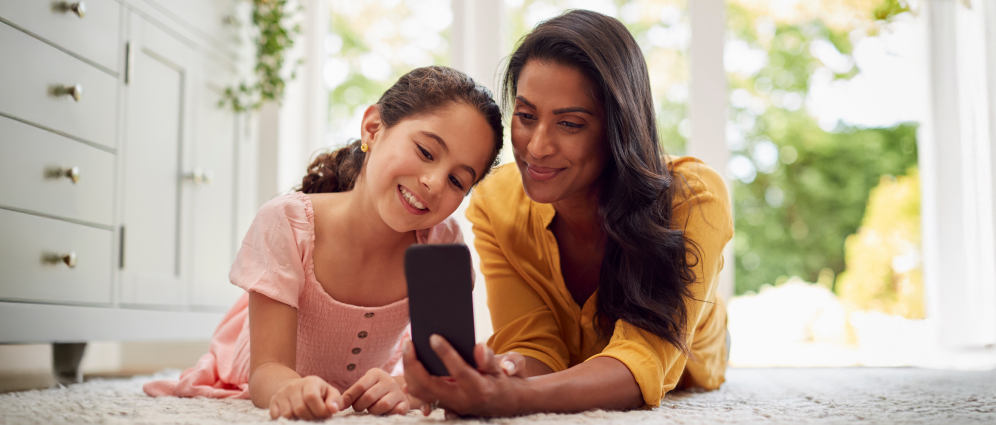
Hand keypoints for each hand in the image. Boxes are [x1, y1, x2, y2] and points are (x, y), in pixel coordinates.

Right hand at [268, 376, 342, 419]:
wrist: (296, 388)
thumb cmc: (318, 392)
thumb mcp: (329, 393)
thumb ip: (335, 400)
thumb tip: (333, 409)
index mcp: (310, 381)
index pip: (311, 397)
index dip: (319, 410)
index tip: (325, 414)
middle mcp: (293, 386)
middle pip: (300, 408)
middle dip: (310, 417)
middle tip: (315, 417)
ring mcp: (281, 394)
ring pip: (288, 414)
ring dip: (298, 420)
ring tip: (305, 417)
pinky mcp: (273, 402)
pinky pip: (277, 416)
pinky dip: (287, 420)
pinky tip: (295, 417)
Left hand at [341, 368, 412, 414]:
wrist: (397, 389)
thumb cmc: (375, 388)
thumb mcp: (364, 385)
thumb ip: (351, 393)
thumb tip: (338, 404)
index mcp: (376, 373)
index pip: (360, 386)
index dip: (350, 398)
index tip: (343, 405)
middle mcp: (389, 380)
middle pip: (369, 396)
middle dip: (360, 406)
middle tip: (359, 407)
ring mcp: (398, 392)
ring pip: (382, 405)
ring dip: (373, 411)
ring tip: (372, 408)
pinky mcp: (405, 402)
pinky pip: (396, 411)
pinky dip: (389, 413)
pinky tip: (384, 412)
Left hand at [402, 335, 527, 416]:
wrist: (503, 403)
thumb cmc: (502, 381)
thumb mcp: (502, 369)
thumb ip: (489, 359)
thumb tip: (479, 347)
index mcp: (478, 389)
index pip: (459, 371)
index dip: (445, 354)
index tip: (433, 337)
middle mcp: (461, 400)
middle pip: (428, 384)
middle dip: (413, 363)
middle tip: (408, 341)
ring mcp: (450, 405)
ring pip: (420, 391)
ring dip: (410, 370)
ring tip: (408, 348)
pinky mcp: (443, 405)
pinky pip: (421, 394)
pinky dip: (412, 380)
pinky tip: (409, 363)